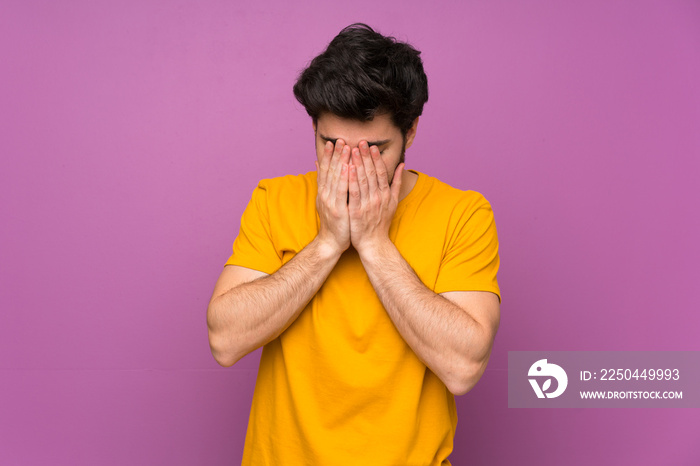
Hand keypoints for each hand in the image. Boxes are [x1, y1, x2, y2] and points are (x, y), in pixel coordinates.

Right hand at [315, 139, 350, 254]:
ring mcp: (330, 201)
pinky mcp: (337, 209)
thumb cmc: (334, 222)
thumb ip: (326, 186)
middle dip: (335, 154)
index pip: (325, 170)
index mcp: (324, 192)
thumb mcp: (328, 202)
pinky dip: (344, 177)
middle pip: (330, 170)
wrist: (331, 242)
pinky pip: (341, 190)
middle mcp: (325, 194)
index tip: (332, 142)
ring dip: (340, 161)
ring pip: (335, 177)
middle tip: (340, 139)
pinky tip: (347, 166)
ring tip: (345, 147)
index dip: (328, 156)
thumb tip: (320, 170)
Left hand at [348, 140, 402, 254]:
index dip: (376, 158)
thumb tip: (402, 165)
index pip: (381, 172)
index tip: (371, 146)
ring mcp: (368, 204)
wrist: (374, 243)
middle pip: (372, 173)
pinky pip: (354, 192)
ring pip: (363, 180)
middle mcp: (379, 197)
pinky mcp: (358, 211)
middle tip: (360, 142)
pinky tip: (347, 168)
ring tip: (352, 150)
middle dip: (366, 156)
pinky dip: (351, 179)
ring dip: (358, 163)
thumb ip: (397, 183)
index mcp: (386, 194)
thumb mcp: (393, 202)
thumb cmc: (381, 223)